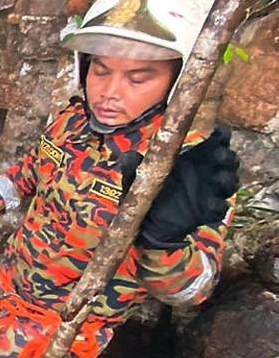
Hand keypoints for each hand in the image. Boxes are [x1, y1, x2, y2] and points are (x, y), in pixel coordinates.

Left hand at [138, 128, 238, 248]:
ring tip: (218, 179)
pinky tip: (210, 204)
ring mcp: (209, 192)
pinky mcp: (207, 212)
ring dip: (227, 179)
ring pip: (230, 182)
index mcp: (193, 158)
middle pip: (229, 160)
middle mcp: (206, 172)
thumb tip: (128, 155)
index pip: (216, 142)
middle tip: (218, 155)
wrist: (147, 224)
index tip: (217, 133)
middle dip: (227, 156)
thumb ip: (133, 167)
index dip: (221, 136)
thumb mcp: (136, 179)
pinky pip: (220, 208)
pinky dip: (218, 205)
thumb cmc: (146, 193)